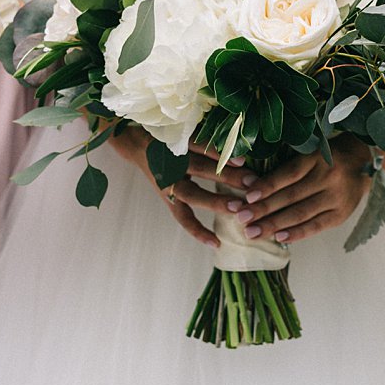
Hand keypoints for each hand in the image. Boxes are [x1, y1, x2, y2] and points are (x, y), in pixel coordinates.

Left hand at [108, 126, 258, 248]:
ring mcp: (173, 158)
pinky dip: (219, 153)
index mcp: (167, 194)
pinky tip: (238, 159)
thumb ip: (193, 192)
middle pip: (193, 194)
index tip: (217, 244)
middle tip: (242, 208)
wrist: (136, 139)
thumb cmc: (162, 166)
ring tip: (249, 180)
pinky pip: (200, 145)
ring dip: (225, 175)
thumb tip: (230, 208)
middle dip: (218, 202)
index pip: (182, 217)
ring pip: (200, 168)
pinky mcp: (177, 139)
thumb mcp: (170, 182)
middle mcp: (169, 179)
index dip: (198, 231)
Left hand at [233, 137, 373, 245]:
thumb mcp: (309, 153)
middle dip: (264, 209)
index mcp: (317, 158)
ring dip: (274, 224)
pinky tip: (279, 237)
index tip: (247, 197)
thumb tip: (252, 185)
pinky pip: (316, 226)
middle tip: (242, 218)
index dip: (267, 186)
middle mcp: (328, 177)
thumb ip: (287, 168)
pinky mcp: (341, 214)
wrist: (363, 162)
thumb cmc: (326, 157)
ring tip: (253, 232)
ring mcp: (336, 197)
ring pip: (301, 213)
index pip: (289, 174)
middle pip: (292, 196)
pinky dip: (297, 233)